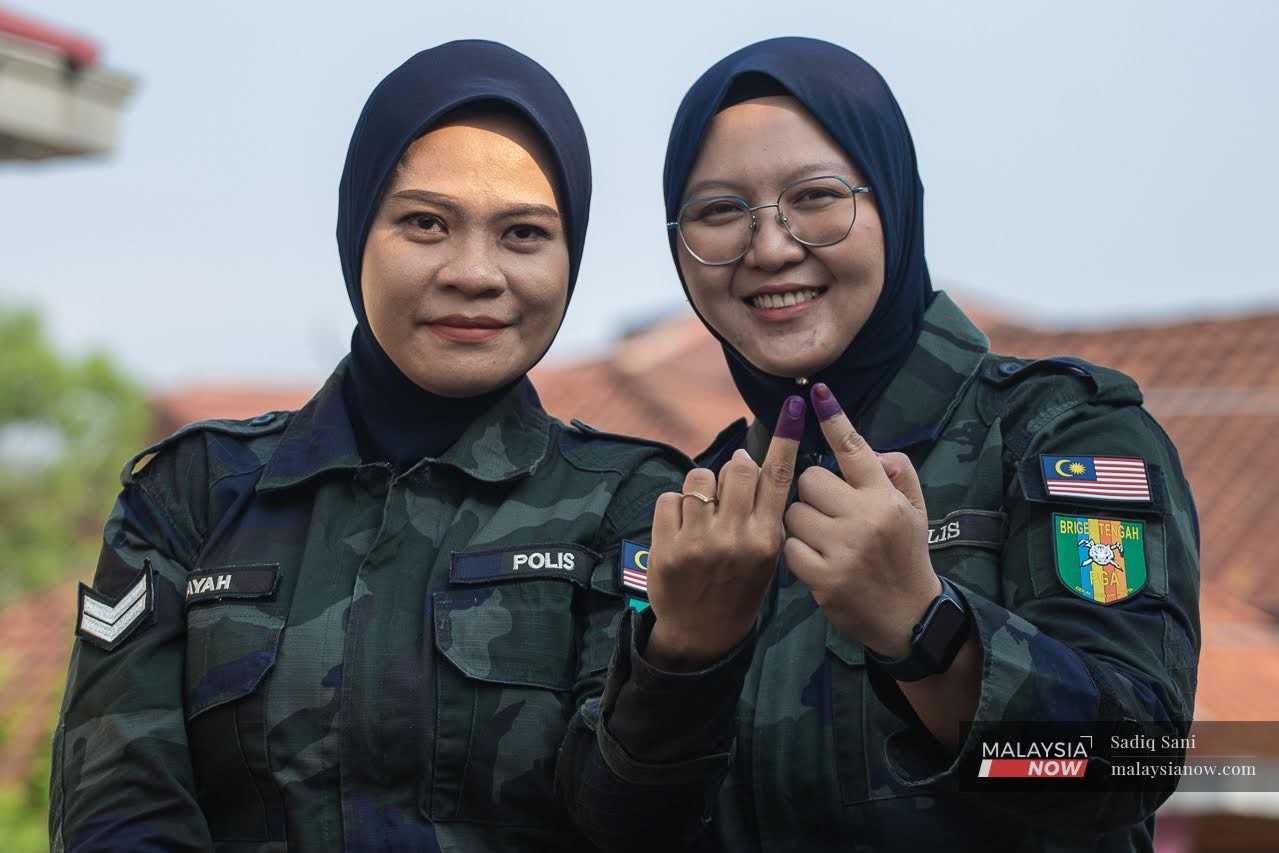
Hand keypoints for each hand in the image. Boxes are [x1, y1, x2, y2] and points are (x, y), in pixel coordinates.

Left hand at [644, 396, 804, 670]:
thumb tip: (746, 458)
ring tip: (702, 515)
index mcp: (767, 538)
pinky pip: (669, 499)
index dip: (785, 438)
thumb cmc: (739, 586)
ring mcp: (699, 542)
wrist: (703, 633)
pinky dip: (674, 507)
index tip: (793, 406)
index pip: (779, 478)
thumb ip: (762, 510)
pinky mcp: (667, 547)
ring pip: (698, 479)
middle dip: (731, 469)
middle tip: (727, 489)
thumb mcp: (766, 554)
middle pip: (736, 468)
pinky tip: (680, 529)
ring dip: (699, 489)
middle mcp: (736, 537)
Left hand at [783, 383, 941, 657]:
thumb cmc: (905, 555)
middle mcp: (865, 518)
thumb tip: (867, 448)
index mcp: (886, 498)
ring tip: (825, 540)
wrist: (910, 617)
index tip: (818, 393)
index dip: (835, 419)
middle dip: (813, 493)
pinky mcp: (823, 577)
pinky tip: (819, 562)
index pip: (856, 449)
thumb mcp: (914, 510)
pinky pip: (789, 546)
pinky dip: (798, 553)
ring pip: (793, 512)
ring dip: (802, 523)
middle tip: (830, 513)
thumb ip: (896, 472)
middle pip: (809, 479)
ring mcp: (843, 548)